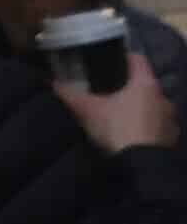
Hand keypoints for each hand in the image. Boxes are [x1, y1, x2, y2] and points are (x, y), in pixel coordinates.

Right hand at [53, 50, 178, 152]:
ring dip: (139, 107)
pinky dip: (146, 126)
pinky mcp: (170, 140)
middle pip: (144, 83)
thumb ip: (71, 95)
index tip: (107, 62)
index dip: (122, 57)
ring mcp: (169, 120)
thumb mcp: (88, 110)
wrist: (141, 167)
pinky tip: (131, 133)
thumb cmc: (117, 128)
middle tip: (108, 90)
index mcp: (145, 83)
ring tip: (119, 113)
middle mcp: (162, 98)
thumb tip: (53, 82)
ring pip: (152, 105)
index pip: (137, 58)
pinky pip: (157, 125)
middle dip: (128, 86)